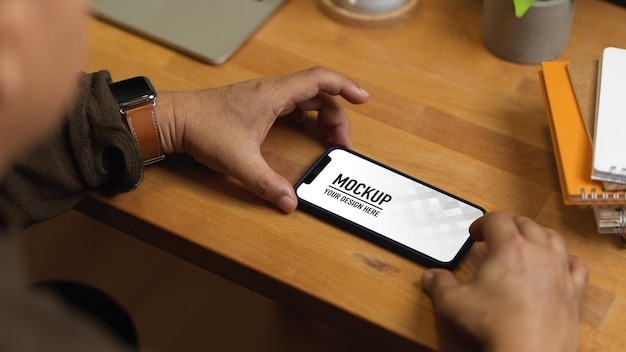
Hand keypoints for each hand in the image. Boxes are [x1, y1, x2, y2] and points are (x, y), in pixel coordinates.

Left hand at [156, 67, 368, 212]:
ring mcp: (264, 97)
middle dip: (336, 117)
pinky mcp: (256, 105)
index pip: (320, 80)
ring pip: (305, 99)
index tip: (363, 98)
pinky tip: (305, 133)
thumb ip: (266, 183)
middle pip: (318, 94)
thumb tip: (289, 202)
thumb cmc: (202, 129)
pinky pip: (292, 105)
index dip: (345, 86)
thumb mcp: (239, 161)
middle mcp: (272, 91)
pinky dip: (306, 117)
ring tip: (329, 140)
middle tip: (341, 143)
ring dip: (322, 116)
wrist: (174, 119)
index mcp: (273, 95)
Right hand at [421, 211, 587, 351]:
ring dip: (538, 235)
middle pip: (526, 223)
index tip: (475, 234)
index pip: (497, 219)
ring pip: (553, 238)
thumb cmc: (496, 327)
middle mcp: (539, 253)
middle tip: (497, 235)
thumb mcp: (454, 303)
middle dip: (509, 225)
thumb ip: (440, 285)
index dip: (482, 222)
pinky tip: (559, 264)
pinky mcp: (573, 292)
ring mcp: (559, 271)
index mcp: (510, 248)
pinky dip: (567, 260)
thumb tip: (431, 277)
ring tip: (526, 242)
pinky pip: (577, 266)